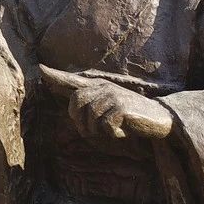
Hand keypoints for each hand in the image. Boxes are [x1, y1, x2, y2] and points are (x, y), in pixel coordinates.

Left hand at [39, 66, 172, 139]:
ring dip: (100, 132)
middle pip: (76, 104)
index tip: (40, 69)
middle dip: (82, 123)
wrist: (162, 121)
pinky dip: (114, 135)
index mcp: (100, 88)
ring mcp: (112, 95)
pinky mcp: (121, 107)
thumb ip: (92, 108)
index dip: (56, 76)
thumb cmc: (134, 119)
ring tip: (116, 130)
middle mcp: (104, 88)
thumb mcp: (111, 110)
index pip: (73, 81)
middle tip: (99, 132)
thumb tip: (73, 111)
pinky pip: (105, 126)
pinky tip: (126, 131)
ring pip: (89, 119)